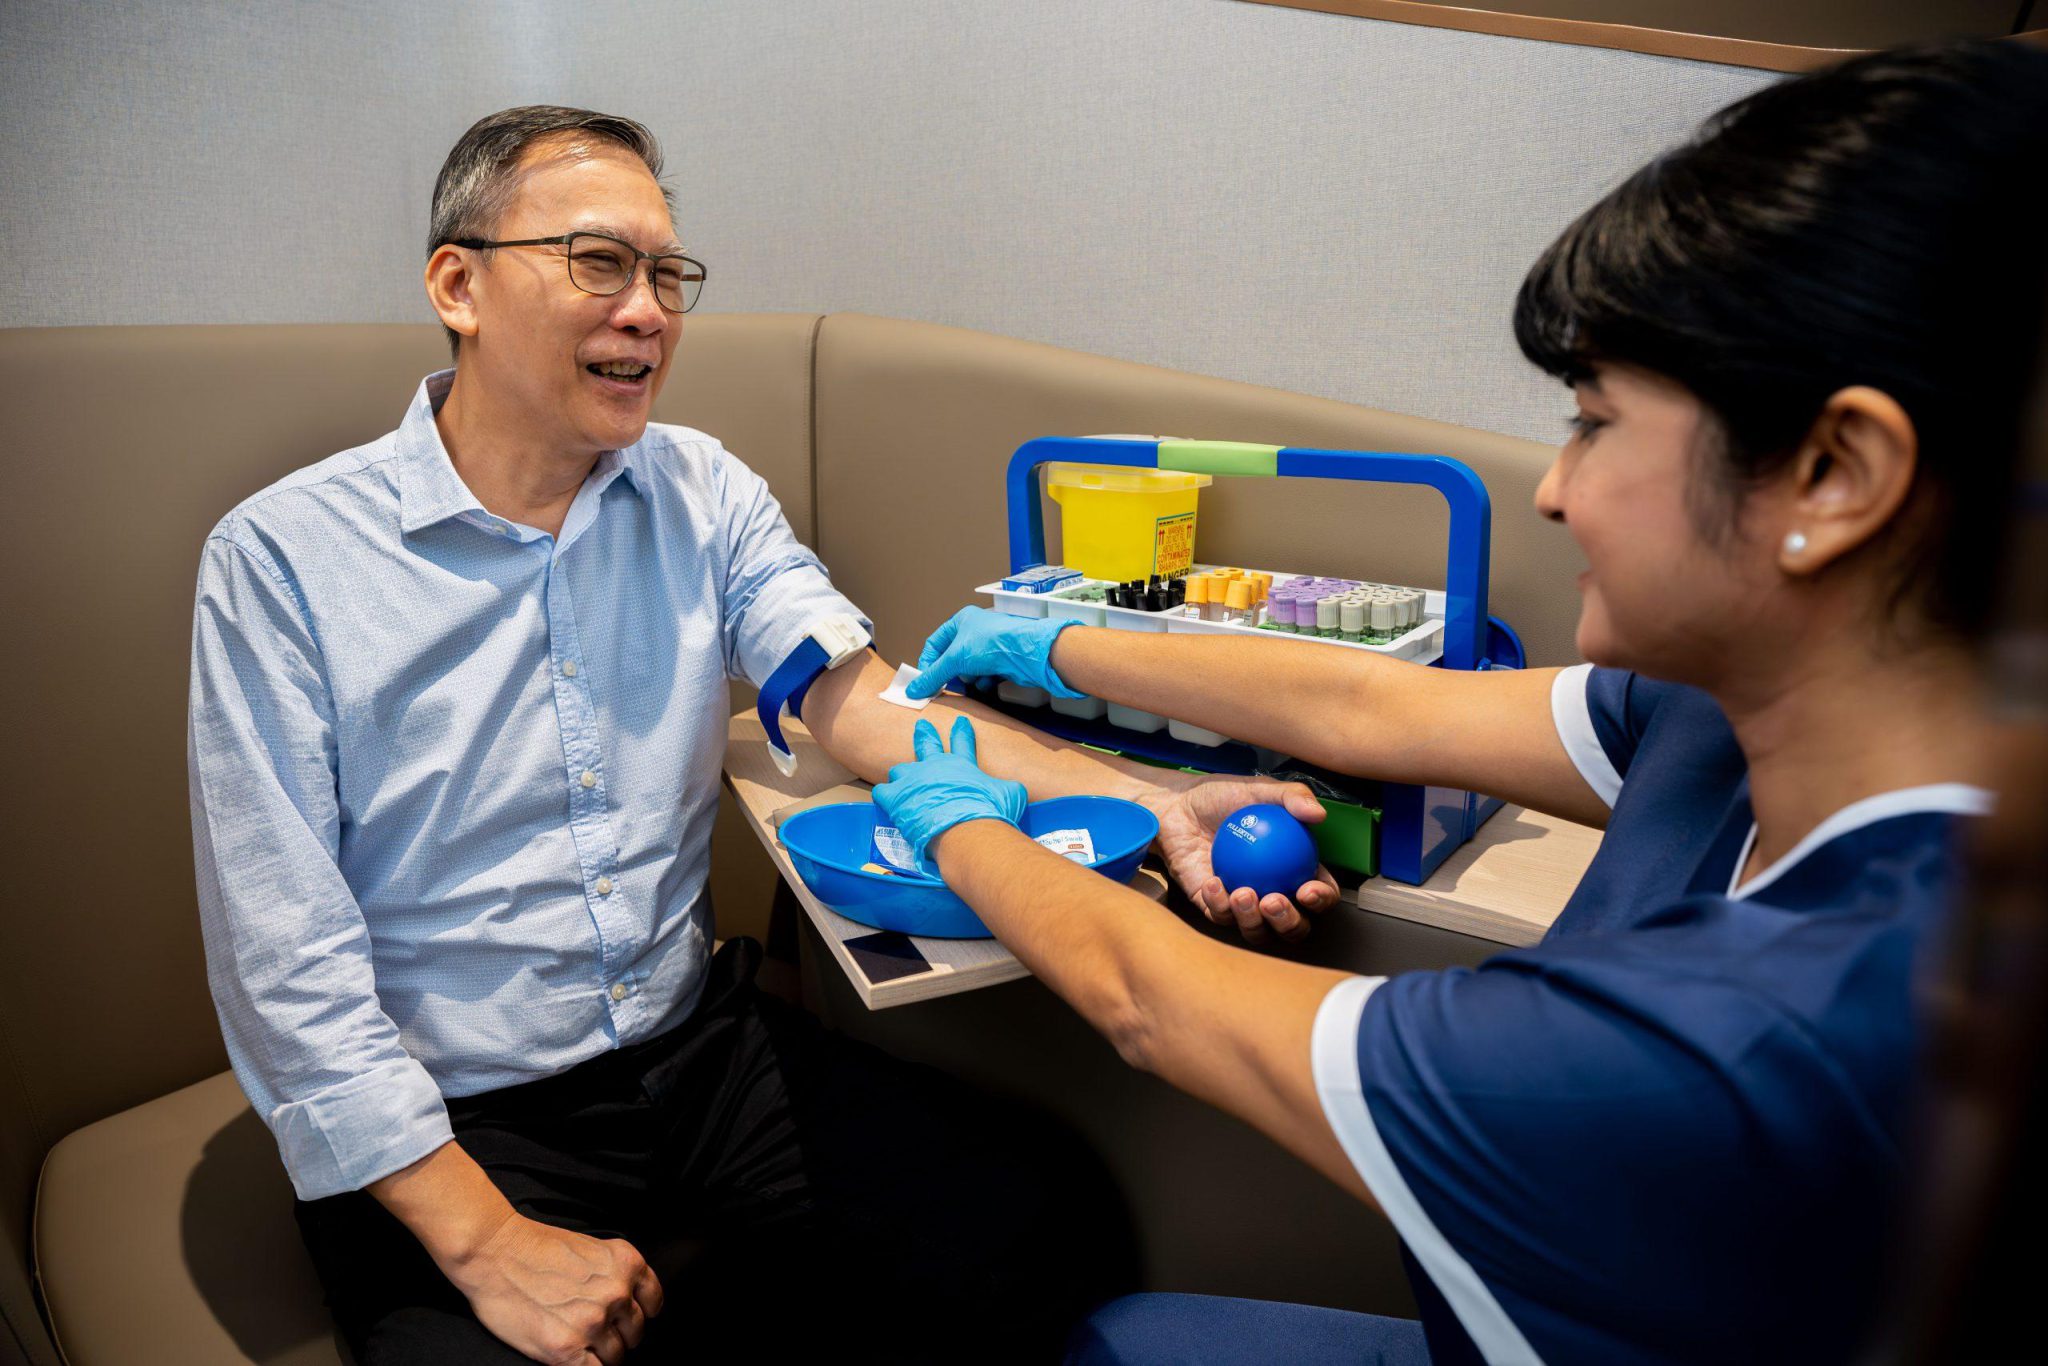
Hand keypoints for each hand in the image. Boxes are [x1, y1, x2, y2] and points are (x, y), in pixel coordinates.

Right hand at [448, 1212, 662, 1365]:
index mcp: (627, 1265)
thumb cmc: (536, 1247)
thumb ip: (615, 1274)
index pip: (653, 1303)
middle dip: (618, 1335)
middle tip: (595, 1332)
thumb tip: (628, 1304)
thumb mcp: (593, 1248)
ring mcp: (592, 1323)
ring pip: (616, 1357)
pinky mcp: (565, 1348)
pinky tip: (572, 1358)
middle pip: (635, 1333)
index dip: (640, 1315)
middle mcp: (616, 1294)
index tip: (627, 1321)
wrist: (494, 1251)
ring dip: (601, 1354)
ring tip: (578, 1343)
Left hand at [871, 716, 1027, 872]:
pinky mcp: (896, 797)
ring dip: (901, 775)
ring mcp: (913, 780)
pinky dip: (884, 796)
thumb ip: (1007, 787)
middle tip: (921, 726)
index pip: (962, 741)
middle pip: (926, 743)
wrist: (966, 829)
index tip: (960, 721)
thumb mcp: (1010, 794)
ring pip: (900, 769)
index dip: (962, 730)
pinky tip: (886, 800)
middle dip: (924, 734)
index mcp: (961, 764)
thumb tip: (1015, 789)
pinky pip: (882, 792)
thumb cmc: (989, 812)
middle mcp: (935, 767)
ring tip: (900, 781)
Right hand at [905, 606, 1083, 700]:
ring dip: (970, 677)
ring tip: (975, 678)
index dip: (928, 662)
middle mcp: (975, 631)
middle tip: (946, 685)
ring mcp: (989, 647)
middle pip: (952, 658)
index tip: (924, 680)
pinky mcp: (1001, 661)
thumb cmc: (992, 643)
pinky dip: (985, 681)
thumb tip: (913, 690)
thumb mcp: (954, 659)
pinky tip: (989, 681)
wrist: (1025, 653)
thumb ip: (932, 676)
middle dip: (951, 673)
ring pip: (968, 669)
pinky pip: (985, 675)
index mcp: (961, 621)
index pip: (935, 643)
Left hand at [1141, 777, 1340, 944]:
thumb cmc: (1223, 797)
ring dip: (1253, 920)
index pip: (1320, 894)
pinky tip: (1214, 883)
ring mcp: (1243, 905)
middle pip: (1294, 926)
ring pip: (1258, 931)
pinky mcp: (1213, 907)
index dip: (1321, 899)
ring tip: (1243, 894)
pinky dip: (1218, 903)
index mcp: (1295, 869)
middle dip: (1289, 923)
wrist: (1180, 806)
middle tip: (1273, 901)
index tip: (1307, 889)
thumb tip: (1319, 814)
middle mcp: (1274, 892)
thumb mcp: (1261, 790)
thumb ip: (1292, 797)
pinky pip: (1220, 916)